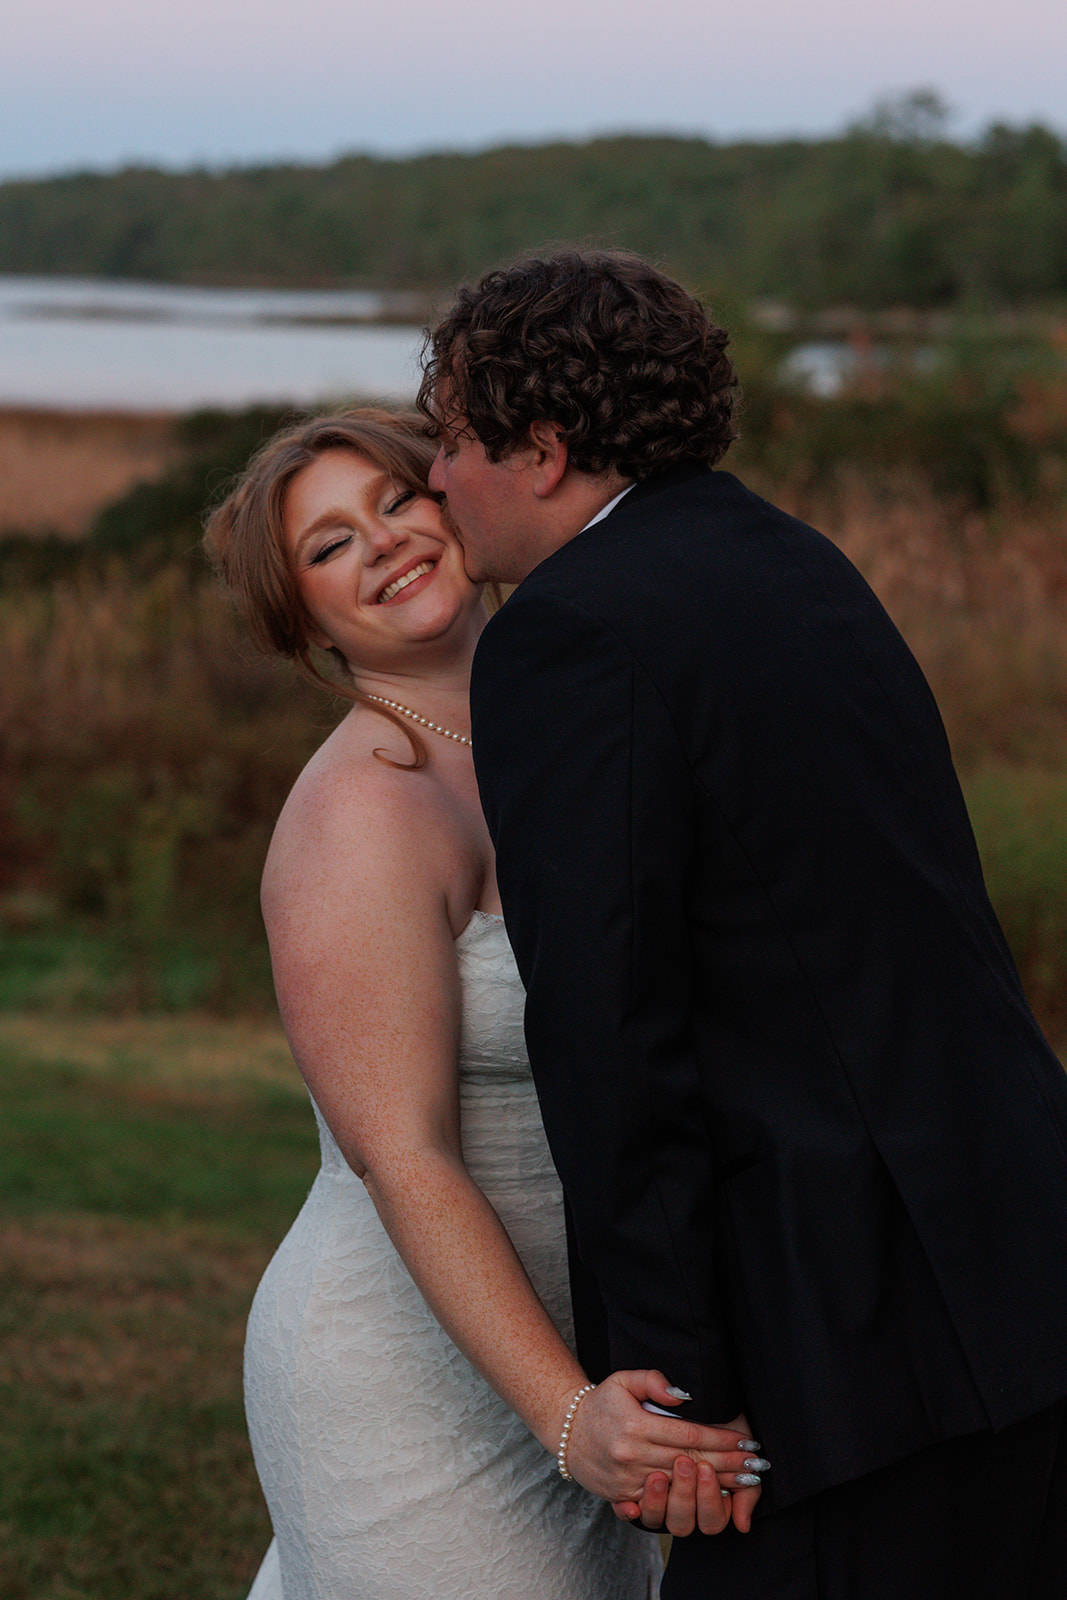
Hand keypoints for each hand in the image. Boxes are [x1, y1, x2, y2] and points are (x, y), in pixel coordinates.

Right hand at [560, 1372, 764, 1519]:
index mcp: (636, 1426)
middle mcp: (633, 1456)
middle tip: (756, 1465)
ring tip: (745, 1482)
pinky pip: (663, 1501)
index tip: (746, 1441)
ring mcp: (629, 1480)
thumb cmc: (602, 1402)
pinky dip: (690, 1500)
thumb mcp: (623, 1380)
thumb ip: (653, 1381)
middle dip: (728, 1464)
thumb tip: (683, 1396)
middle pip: (691, 1462)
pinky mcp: (624, 1496)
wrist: (568, 1432)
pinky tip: (714, 1498)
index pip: (688, 1435)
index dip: (721, 1439)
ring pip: (681, 1485)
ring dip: (716, 1485)